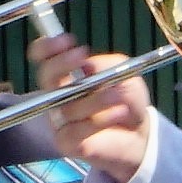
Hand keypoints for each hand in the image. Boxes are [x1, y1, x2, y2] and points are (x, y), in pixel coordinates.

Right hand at [30, 31, 155, 182]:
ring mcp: (59, 119)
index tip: (67, 40)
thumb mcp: (124, 73)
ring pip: (68, 106)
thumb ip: (106, 65)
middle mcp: (56, 94)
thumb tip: (88, 66)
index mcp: (65, 74)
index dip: (47, 47)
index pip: (43, 56)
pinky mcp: (66, 142)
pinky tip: (118, 113)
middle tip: (81, 56)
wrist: (138, 135)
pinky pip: (75, 130)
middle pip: (46, 76)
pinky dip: (99, 121)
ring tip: (119, 96)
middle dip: (61, 64)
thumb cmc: (126, 99)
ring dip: (96, 99)